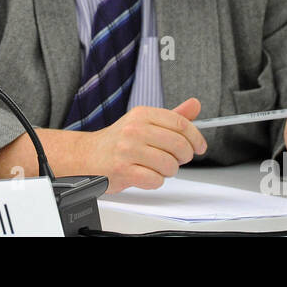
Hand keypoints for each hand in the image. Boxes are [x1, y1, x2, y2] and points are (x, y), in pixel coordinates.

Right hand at [85, 99, 207, 193]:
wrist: (87, 156)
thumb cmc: (118, 141)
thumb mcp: (143, 122)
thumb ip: (172, 116)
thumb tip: (195, 105)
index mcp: (142, 114)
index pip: (180, 124)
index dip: (196, 138)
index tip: (200, 146)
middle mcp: (134, 129)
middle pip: (179, 145)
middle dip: (183, 157)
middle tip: (175, 159)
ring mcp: (127, 150)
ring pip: (169, 165)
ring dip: (167, 171)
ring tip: (155, 167)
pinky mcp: (122, 170)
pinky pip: (155, 180)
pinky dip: (154, 181)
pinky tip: (144, 175)